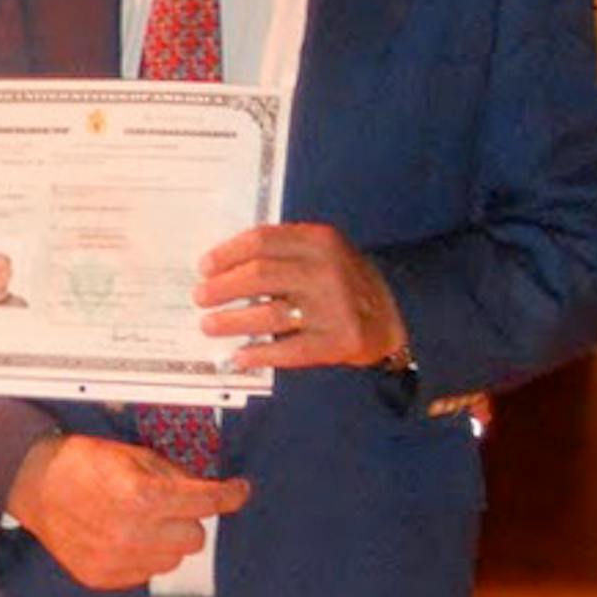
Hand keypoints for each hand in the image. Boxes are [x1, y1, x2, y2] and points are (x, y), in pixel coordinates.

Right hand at [6, 434, 250, 590]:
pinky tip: (119, 536)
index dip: (228, 495)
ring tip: (136, 521)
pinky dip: (141, 556)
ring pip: (173, 560)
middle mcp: (134, 533)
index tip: (237, 492)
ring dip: (165, 540)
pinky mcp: (104, 577)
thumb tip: (205, 490)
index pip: (206, 503)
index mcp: (144, 497)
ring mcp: (118, 560)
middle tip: (165, 504)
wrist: (32, 483)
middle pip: (196, 538)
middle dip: (187, 519)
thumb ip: (173, 475)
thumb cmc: (78, 464)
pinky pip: (145, 573)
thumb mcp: (133, 455)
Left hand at [195, 223, 406, 370]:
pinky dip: (258, 354)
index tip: (204, 267)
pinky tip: (238, 356)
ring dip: (231, 322)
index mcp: (319, 241)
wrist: (396, 311)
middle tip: (200, 297)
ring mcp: (333, 308)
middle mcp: (326, 271)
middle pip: (259, 276)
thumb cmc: (341, 279)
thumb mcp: (320, 251)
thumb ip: (280, 252)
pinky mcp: (338, 342)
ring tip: (209, 325)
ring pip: (268, 315)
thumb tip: (218, 269)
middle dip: (221, 288)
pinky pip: (288, 350)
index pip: (261, 240)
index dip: (226, 254)